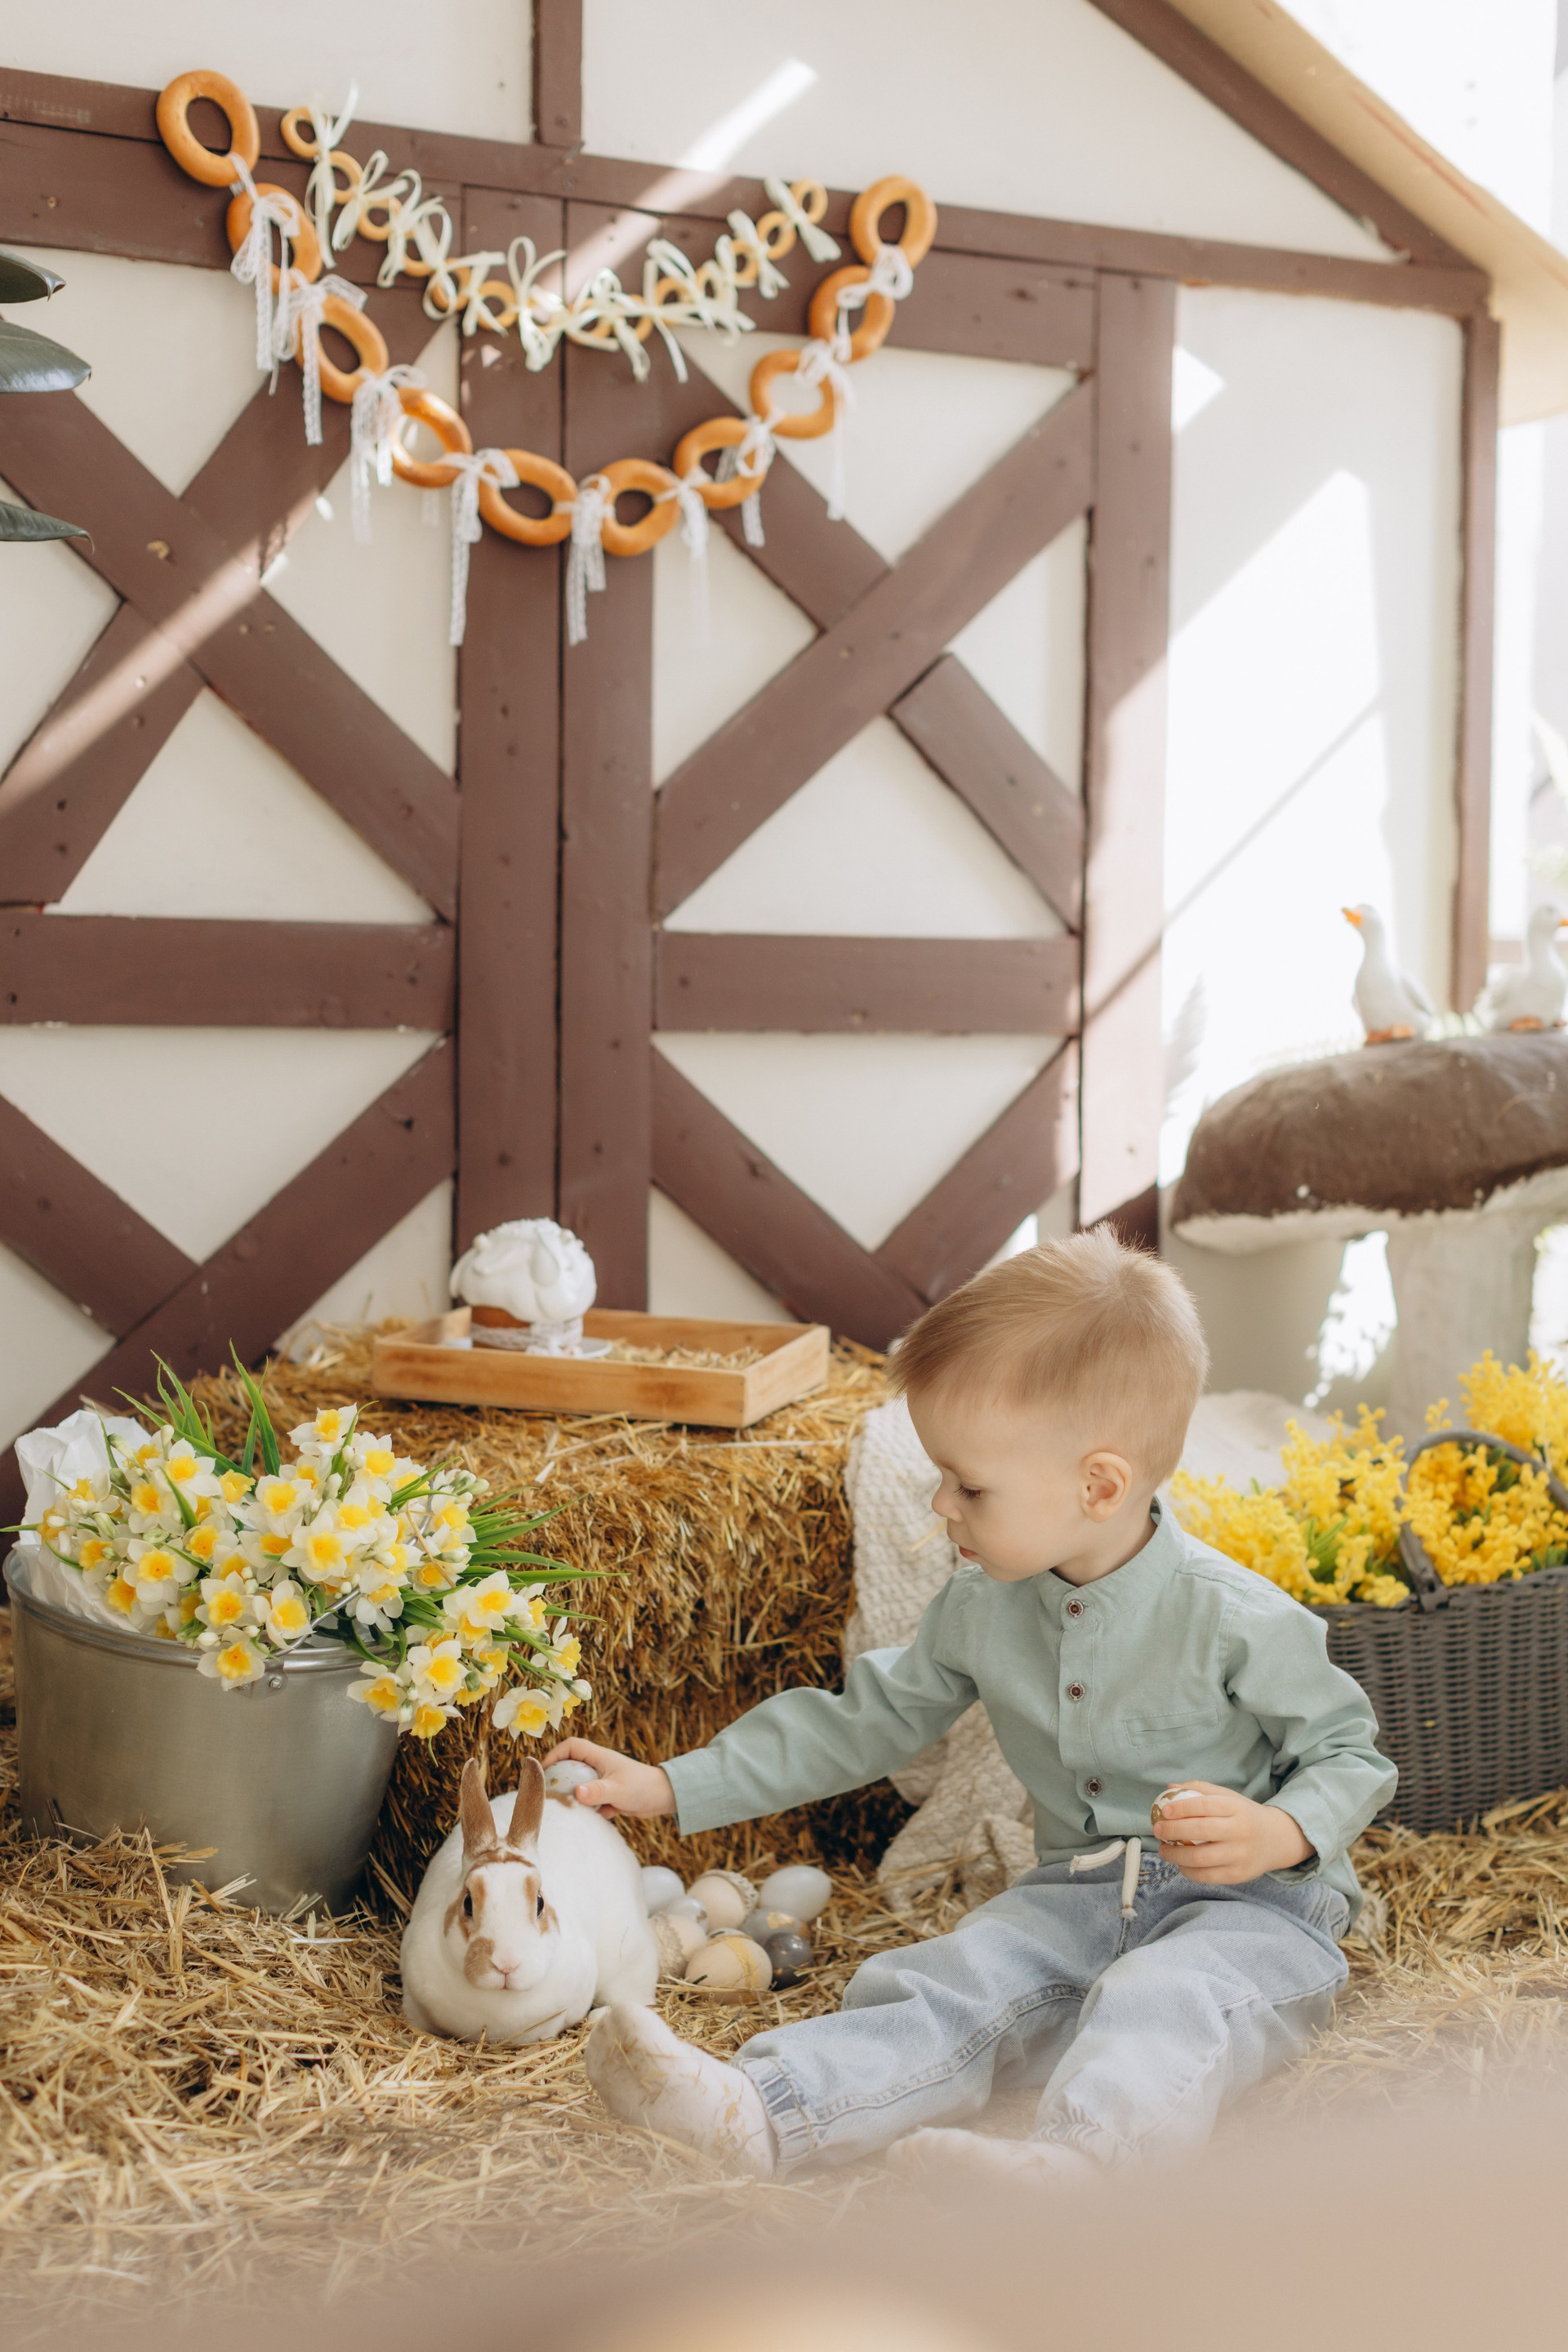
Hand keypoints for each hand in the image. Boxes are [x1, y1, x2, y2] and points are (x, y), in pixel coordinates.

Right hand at [543, 1737, 675, 1817]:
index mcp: (599, 1757)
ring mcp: (602, 1781)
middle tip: (549, 1794)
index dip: (555, 1754)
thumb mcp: (617, 1789)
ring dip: (574, 1798)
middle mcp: (598, 1767)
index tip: (544, 1771)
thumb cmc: (642, 1787)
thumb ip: (597, 1792)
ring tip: (568, 1810)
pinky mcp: (608, 1796)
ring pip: (579, 1786)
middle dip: (559, 1779)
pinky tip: (598, 1817)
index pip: (571, 1746)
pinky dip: (590, 1810)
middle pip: (570, 1767)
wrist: (664, 1798)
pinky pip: (590, 1801)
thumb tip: (576, 1793)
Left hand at [1150, 1781, 1312, 1883]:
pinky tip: (1180, 1864)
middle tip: (1157, 1830)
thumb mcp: (1229, 1797)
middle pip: (1201, 1831)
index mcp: (1237, 1808)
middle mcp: (1240, 1831)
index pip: (1205, 1805)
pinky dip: (1189, 1871)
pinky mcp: (1238, 1875)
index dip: (1182, 1808)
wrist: (1276, 1840)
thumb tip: (1170, 1787)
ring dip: (1176, 1855)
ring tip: (1163, 1850)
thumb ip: (1201, 1790)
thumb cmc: (1244, 1816)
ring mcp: (1240, 1855)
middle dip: (1173, 1831)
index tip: (1164, 1811)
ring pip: (1201, 1858)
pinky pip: (1208, 1876)